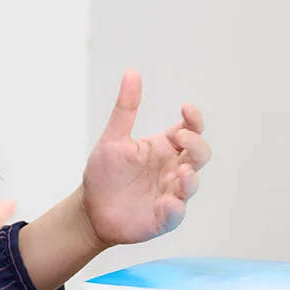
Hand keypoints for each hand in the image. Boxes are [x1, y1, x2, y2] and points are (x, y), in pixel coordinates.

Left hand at [80, 69, 211, 246]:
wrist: (90, 207)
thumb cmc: (105, 172)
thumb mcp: (114, 138)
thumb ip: (126, 108)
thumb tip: (132, 72)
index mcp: (163, 148)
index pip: (190, 130)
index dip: (194, 119)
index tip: (186, 108)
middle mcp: (172, 169)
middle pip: (200, 155)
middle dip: (197, 146)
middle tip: (181, 139)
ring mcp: (170, 193)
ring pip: (192, 184)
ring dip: (190, 178)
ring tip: (181, 172)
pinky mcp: (163, 217)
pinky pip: (176, 214)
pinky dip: (176, 208)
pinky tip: (170, 202)